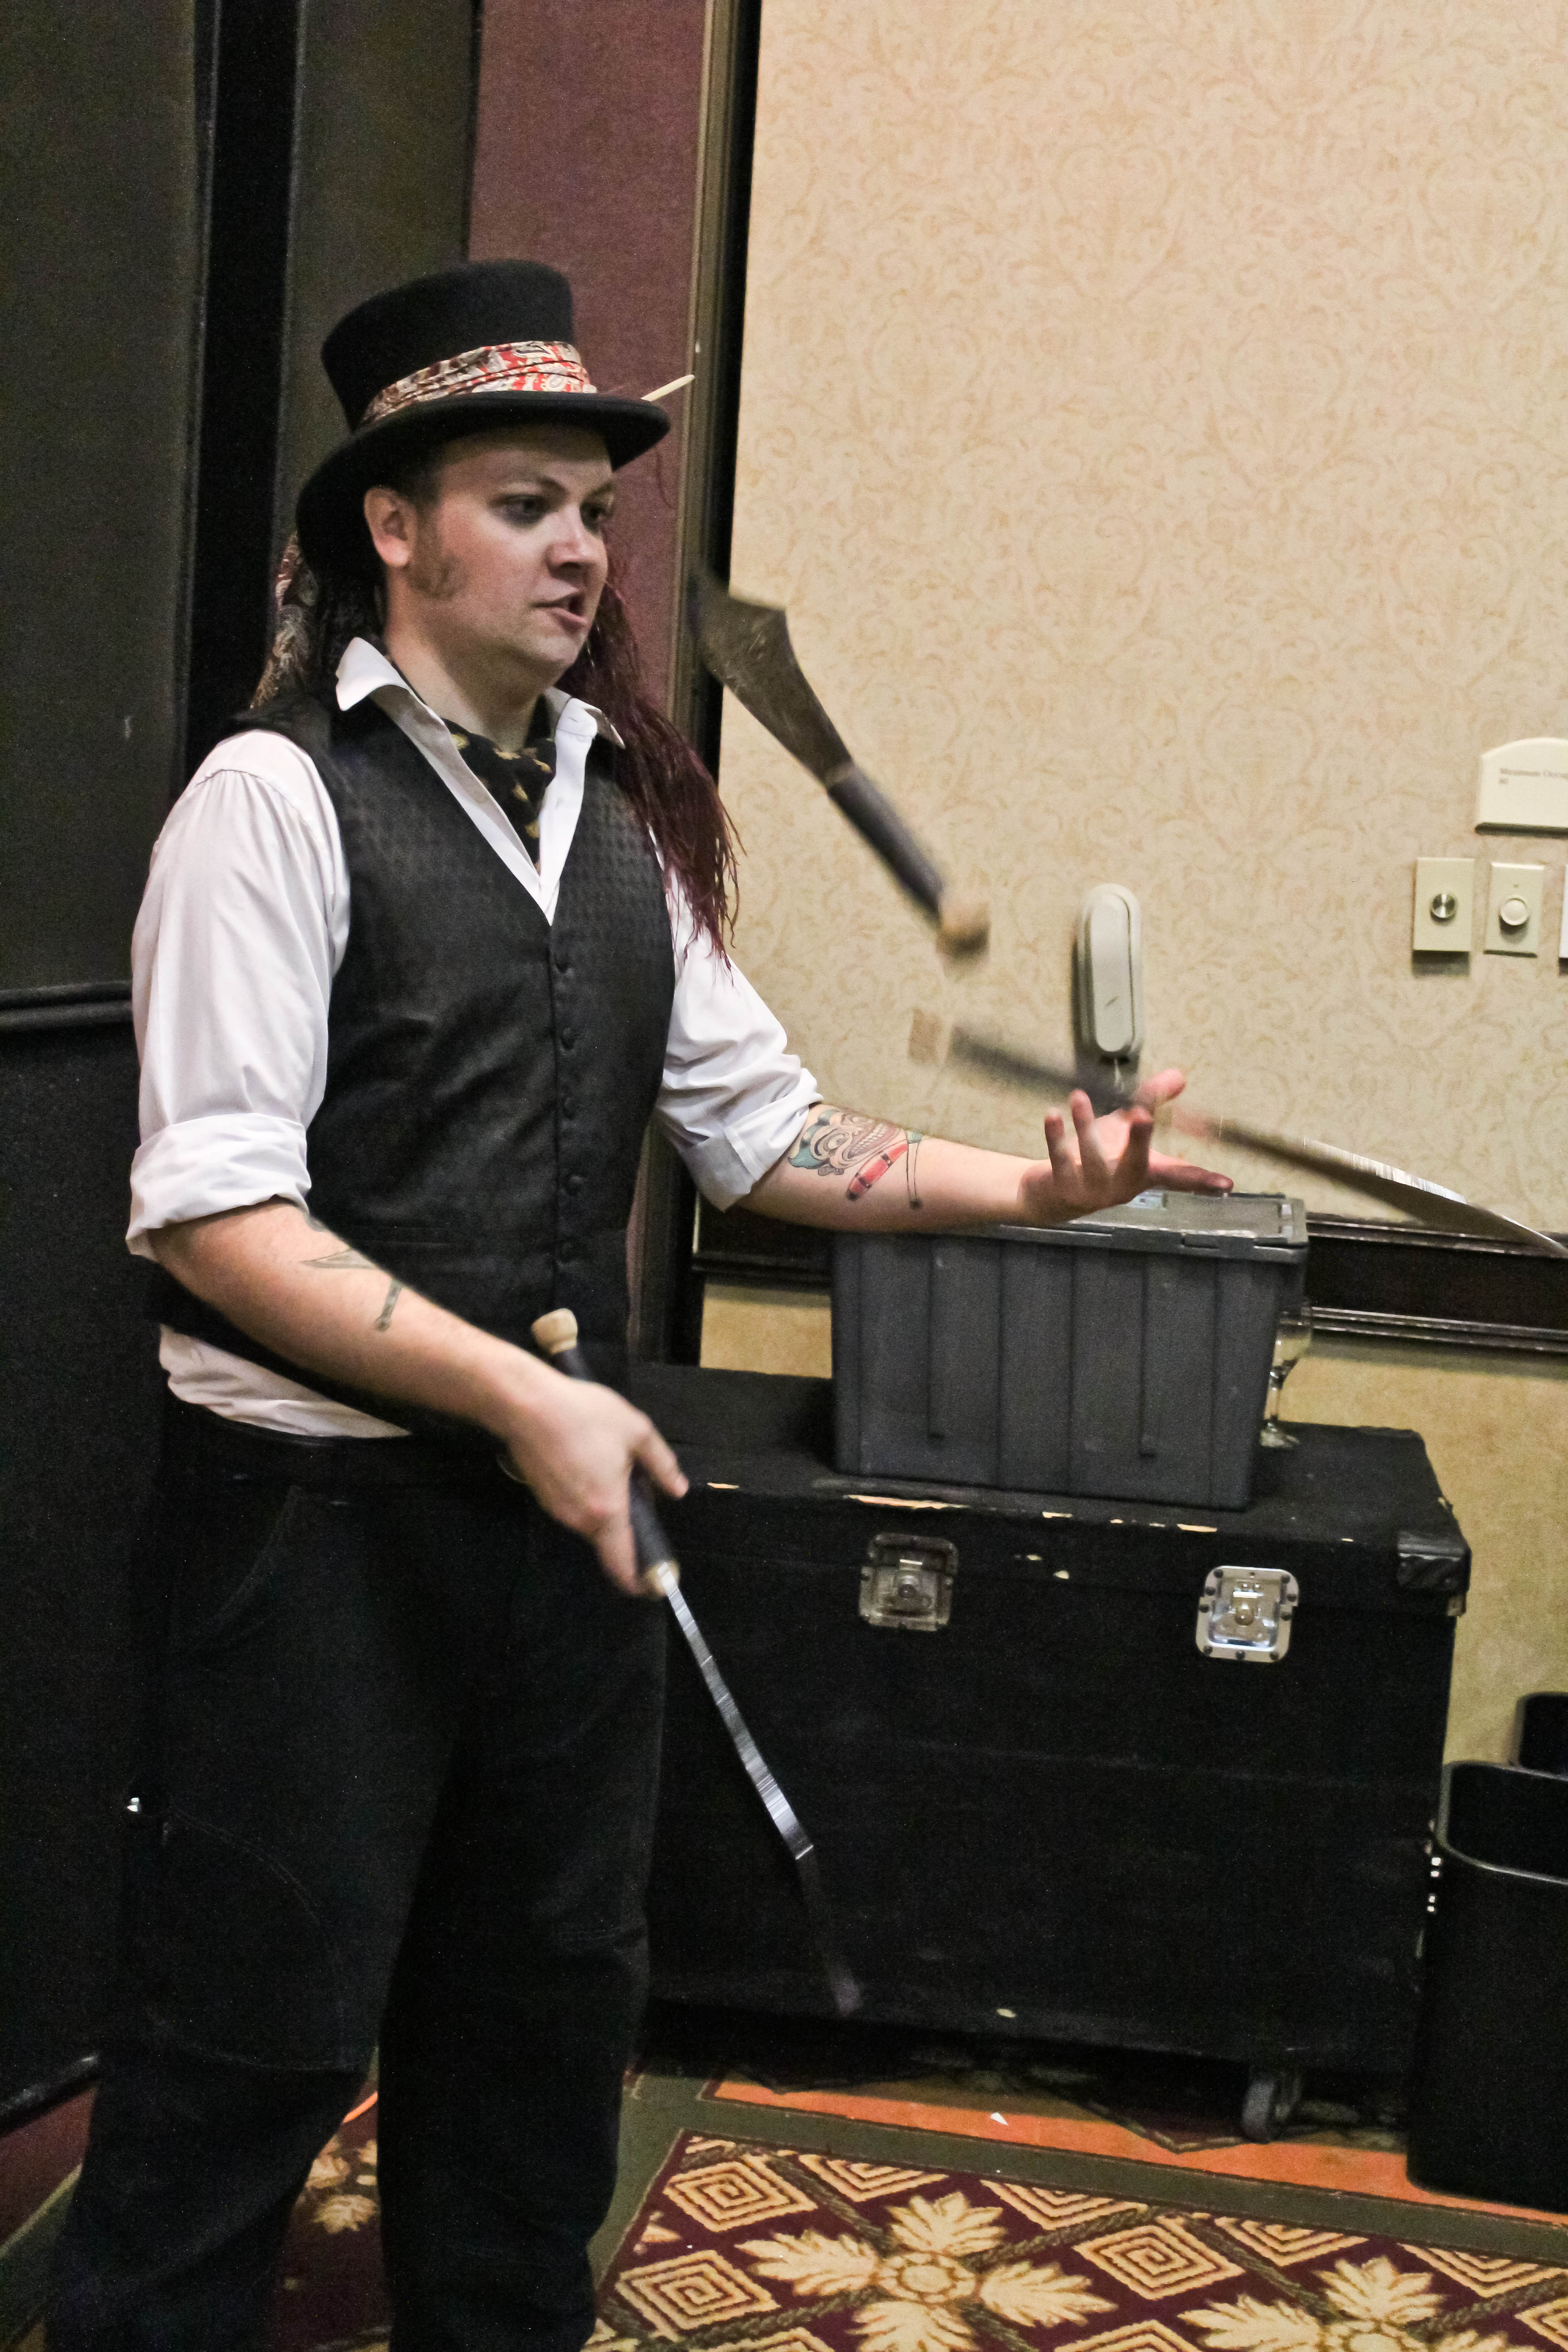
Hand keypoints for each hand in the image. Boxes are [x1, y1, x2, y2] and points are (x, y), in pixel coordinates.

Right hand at [498, 1371, 687, 1595]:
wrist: (526, 1404)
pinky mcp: (542, 1496)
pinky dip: (586, 1497)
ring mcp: (556, 1510)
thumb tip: (677, 1491)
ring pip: (590, 1521)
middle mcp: (579, 1520)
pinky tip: (587, 1462)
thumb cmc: (585, 1416)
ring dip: (605, 1508)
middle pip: (608, 1539)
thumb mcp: (636, 1431)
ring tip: (611, 1467)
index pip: (622, 1564)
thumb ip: (661, 1465)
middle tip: (637, 1489)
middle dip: (626, 1526)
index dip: (638, 1582)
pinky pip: (573, 1507)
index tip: (652, 1586)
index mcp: (607, 1511)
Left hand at [1018, 1067, 1231, 1222]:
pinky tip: (1053, 1114)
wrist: (1056, 1193)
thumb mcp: (1128, 1128)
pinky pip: (1060, 1160)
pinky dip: (1056, 1137)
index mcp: (1145, 1173)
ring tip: (1078, 1096)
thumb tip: (1180, 1075)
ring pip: (1093, 1158)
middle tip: (1143, 1115)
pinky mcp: (1064, 1187)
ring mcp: (1094, 1189)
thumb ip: (1153, 1101)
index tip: (1226, 1183)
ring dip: (1085, 1126)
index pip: (1179, 1177)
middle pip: (1136, 1164)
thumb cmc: (1102, 1157)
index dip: (1203, 1180)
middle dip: (1139, 1141)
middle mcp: (1123, 1184)